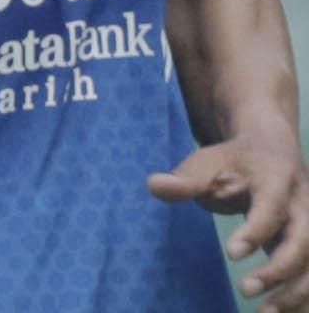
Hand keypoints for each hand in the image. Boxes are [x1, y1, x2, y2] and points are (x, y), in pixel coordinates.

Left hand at [151, 132, 308, 307]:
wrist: (273, 151)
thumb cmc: (235, 162)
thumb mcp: (208, 162)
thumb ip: (185, 179)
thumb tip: (156, 186)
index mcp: (277, 180)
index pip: (271, 209)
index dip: (255, 232)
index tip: (231, 254)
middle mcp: (304, 206)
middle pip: (304, 242)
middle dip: (279, 270)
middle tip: (245, 289)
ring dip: (295, 293)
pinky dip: (302, 298)